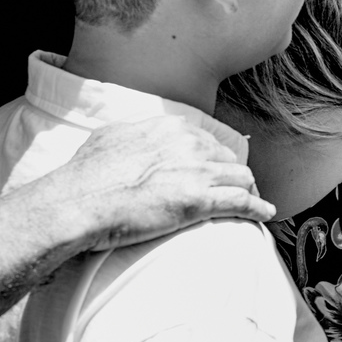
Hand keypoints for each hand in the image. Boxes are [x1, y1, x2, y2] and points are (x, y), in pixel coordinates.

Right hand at [64, 116, 275, 250]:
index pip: (208, 141)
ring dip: (246, 191)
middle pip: (228, 159)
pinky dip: (258, 208)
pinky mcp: (200, 200)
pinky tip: (265, 213)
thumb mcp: (112, 137)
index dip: (214, 158)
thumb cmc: (86, 176)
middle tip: (232, 190)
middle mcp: (189, 144)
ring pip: (241, 178)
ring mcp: (197, 171)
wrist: (77, 202)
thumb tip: (138, 134)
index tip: (215, 169)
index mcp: (171, 128)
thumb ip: (136, 133)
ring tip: (250, 202)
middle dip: (232, 175)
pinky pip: (242, 202)